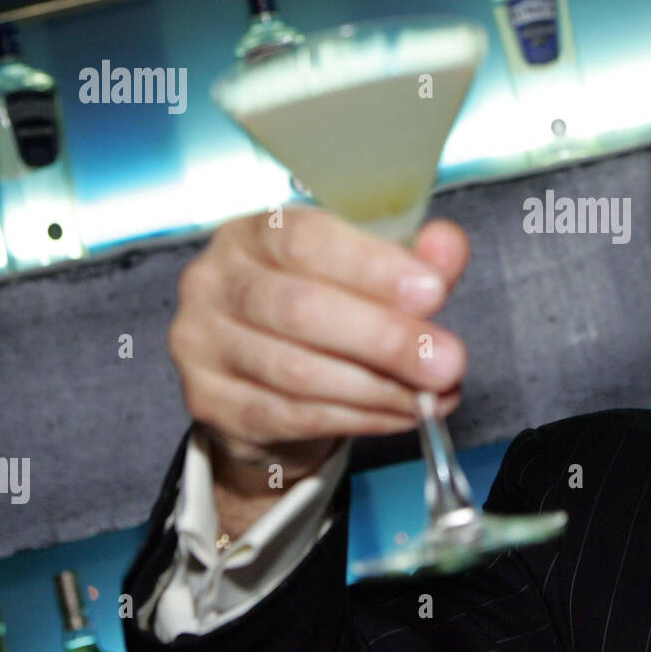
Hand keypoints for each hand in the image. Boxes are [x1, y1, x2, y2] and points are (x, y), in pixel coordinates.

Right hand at [167, 207, 470, 495]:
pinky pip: (291, 416)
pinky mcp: (210, 402)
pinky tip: (401, 414)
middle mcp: (214, 281)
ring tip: (432, 395)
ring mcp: (202, 344)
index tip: (433, 292)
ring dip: (378, 388)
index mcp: (253, 232)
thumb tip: (448, 246)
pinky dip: (357, 418)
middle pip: (299, 309)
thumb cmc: (324, 307)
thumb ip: (413, 257)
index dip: (371, 266)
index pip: (304, 239)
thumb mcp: (371, 273)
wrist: (266, 381)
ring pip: (296, 372)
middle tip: (447, 361)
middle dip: (385, 338)